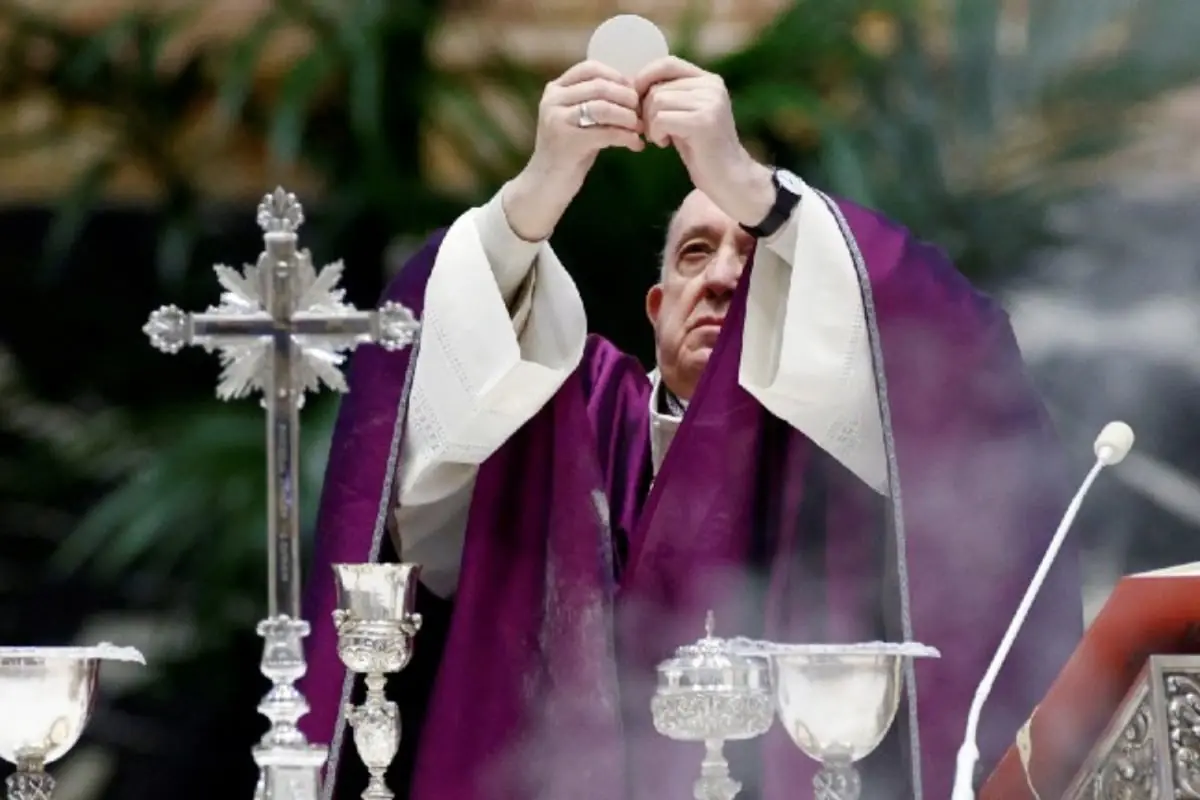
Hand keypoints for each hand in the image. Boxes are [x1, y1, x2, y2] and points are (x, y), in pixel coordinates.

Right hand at [504, 60, 644, 240]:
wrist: (546, 185)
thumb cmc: (569, 152)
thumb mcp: (578, 120)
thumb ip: (595, 101)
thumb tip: (632, 87)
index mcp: (555, 90)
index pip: (590, 69)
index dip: (617, 77)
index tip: (634, 93)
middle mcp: (553, 100)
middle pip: (601, 87)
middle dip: (627, 99)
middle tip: (643, 113)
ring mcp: (557, 120)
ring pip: (604, 108)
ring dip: (629, 118)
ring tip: (641, 129)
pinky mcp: (567, 141)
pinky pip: (606, 133)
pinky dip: (627, 138)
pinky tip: (636, 145)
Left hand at [635, 57, 772, 227]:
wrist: (729, 179)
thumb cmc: (702, 150)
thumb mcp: (685, 115)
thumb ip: (669, 95)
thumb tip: (632, 82)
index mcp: (709, 80)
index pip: (668, 63)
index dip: (645, 78)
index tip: (637, 102)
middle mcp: (712, 86)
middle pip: (658, 86)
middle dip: (645, 110)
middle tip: (653, 131)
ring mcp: (709, 103)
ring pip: (657, 101)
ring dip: (650, 124)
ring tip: (660, 138)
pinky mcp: (703, 122)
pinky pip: (661, 118)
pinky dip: (656, 133)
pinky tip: (665, 144)